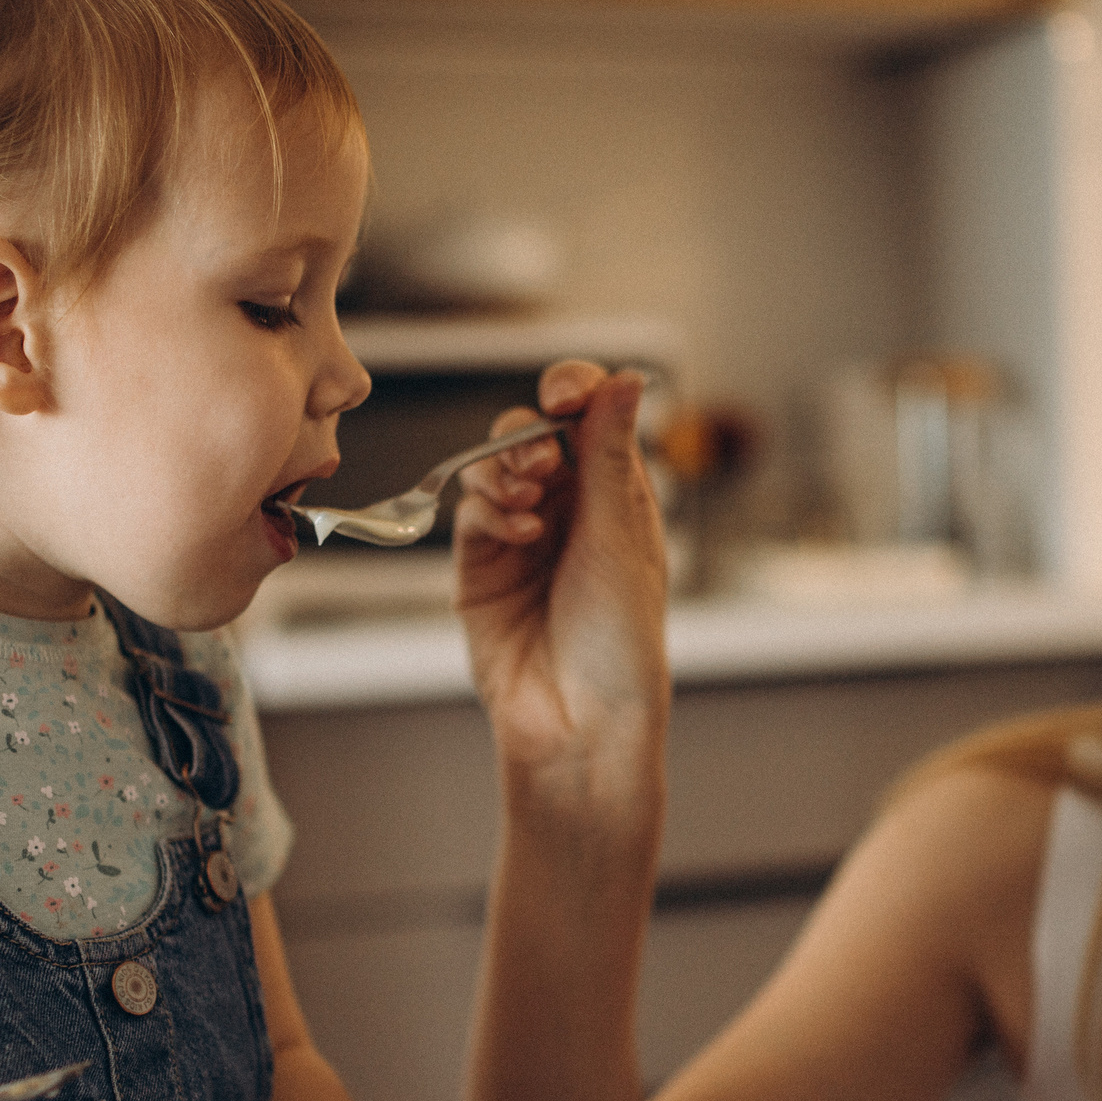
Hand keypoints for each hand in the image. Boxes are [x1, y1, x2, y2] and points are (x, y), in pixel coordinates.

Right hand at [453, 360, 670, 801]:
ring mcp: (521, 540)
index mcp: (616, 497)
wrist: (580, 723)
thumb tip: (629, 378)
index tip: (564, 390)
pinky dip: (488, 509)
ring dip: (502, 469)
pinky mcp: (481, 570)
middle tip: (539, 460)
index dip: (573, 391)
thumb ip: (609, 454)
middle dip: (528, 434)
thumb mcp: (621, 535)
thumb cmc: (621, 643)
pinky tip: (518, 531)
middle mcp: (568, 512)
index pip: (589, 419)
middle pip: (530, 435)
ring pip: (492, 470)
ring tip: (527, 496)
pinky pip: (472, 515)